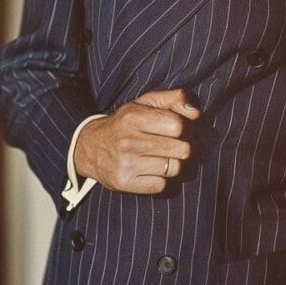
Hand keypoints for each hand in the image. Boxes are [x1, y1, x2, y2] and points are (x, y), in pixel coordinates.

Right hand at [74, 89, 200, 193]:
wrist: (90, 147)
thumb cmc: (126, 122)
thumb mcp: (145, 103)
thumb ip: (174, 99)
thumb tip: (195, 112)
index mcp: (135, 117)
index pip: (179, 126)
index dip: (186, 128)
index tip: (180, 129)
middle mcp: (129, 141)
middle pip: (182, 149)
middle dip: (184, 146)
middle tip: (175, 144)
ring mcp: (126, 164)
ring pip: (174, 169)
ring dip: (174, 163)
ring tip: (164, 157)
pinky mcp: (124, 183)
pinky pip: (161, 186)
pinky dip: (162, 179)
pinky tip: (152, 170)